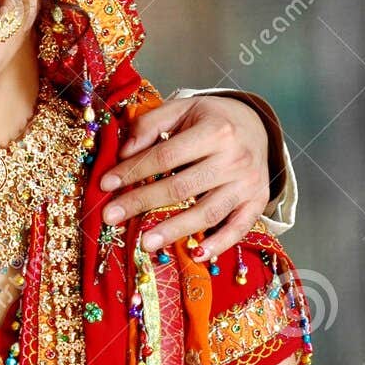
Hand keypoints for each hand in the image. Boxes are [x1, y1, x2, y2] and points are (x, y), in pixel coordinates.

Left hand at [98, 94, 269, 258]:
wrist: (258, 125)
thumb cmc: (212, 119)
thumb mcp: (183, 109)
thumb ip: (151, 124)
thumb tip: (125, 152)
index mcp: (216, 130)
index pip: (166, 155)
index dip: (134, 170)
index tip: (106, 184)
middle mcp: (235, 158)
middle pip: (182, 187)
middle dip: (142, 202)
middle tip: (111, 216)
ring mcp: (249, 183)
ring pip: (208, 212)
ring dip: (174, 230)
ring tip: (144, 243)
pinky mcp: (258, 201)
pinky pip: (239, 228)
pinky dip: (220, 244)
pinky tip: (196, 254)